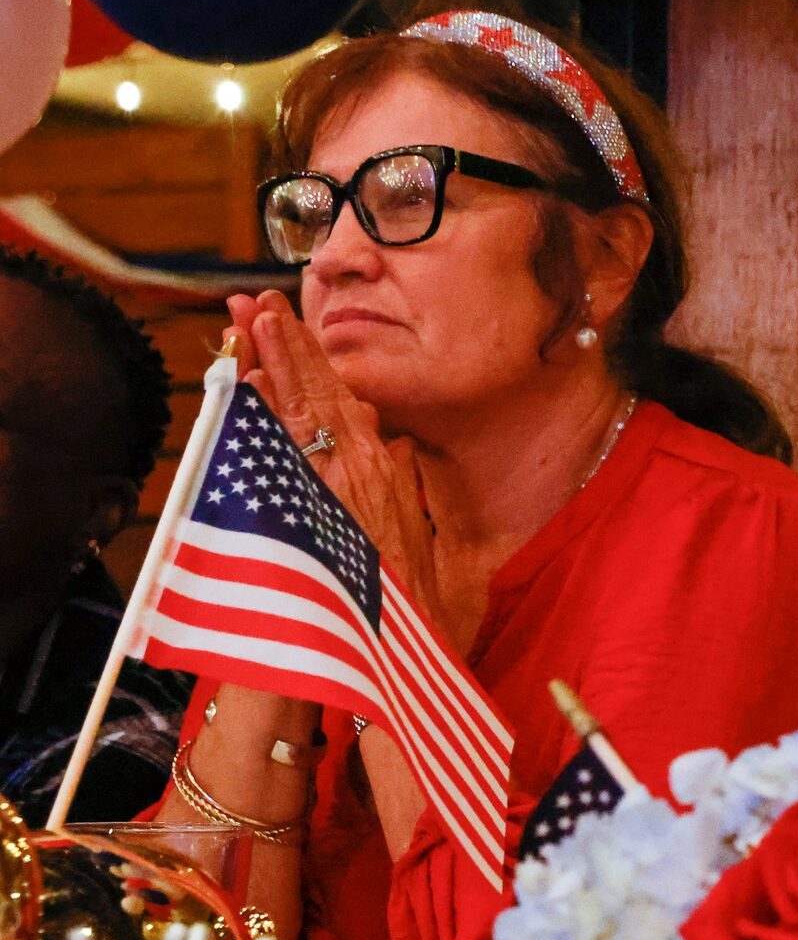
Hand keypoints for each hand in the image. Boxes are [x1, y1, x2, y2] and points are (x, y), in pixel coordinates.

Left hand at [230, 291, 455, 640]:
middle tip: (254, 300)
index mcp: (380, 466)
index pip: (339, 398)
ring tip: (247, 318)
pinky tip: (245, 382)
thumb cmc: (407, 591)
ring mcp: (337, 481)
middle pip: (315, 391)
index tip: (284, 321)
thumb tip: (394, 448)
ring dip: (271, 360)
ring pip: (298, 408)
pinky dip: (264, 413)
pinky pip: (282, 449)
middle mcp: (361, 465)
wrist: (406, 638)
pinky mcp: (316, 502)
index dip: (311, 357)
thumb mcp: (410, 525)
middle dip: (284, 342)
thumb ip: (399, 480)